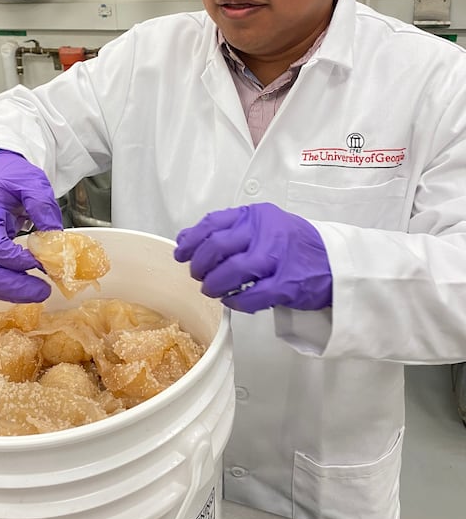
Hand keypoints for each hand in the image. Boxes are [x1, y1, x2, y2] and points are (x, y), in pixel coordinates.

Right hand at [0, 149, 62, 302]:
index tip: (39, 263)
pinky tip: (25, 285)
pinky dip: (4, 286)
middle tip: (42, 290)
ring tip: (37, 290)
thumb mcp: (31, 181)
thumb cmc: (7, 175)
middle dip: (12, 286)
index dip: (14, 259)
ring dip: (9, 290)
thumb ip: (43, 206)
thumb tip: (56, 239)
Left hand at [174, 203, 331, 311]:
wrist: (336, 263)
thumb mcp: (264, 226)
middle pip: (217, 247)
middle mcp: (266, 232)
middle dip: (200, 265)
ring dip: (214, 285)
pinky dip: (236, 302)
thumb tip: (187, 238)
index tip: (181, 253)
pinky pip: (250, 296)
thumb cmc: (296, 245)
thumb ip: (229, 229)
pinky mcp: (286, 285)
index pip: (213, 223)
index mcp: (257, 215)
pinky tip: (232, 302)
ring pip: (230, 272)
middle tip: (199, 275)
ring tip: (212, 290)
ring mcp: (277, 258)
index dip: (191, 240)